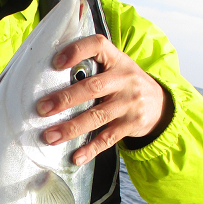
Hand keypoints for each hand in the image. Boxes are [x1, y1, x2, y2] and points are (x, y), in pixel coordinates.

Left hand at [36, 34, 173, 164]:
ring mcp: (129, 103)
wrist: (160, 105)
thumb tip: (48, 75)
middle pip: (92, 88)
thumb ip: (91, 67)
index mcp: (117, 59)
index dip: (76, 52)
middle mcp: (125, 79)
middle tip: (42, 109)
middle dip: (64, 99)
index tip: (56, 63)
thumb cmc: (125, 84)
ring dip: (71, 128)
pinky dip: (90, 149)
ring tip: (50, 136)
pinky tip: (76, 157)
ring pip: (97, 117)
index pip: (97, 46)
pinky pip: (108, 139)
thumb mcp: (115, 67)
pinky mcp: (132, 125)